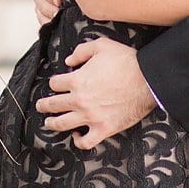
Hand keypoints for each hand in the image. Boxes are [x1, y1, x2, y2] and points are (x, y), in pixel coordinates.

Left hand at [35, 37, 154, 147]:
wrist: (147, 80)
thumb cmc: (126, 62)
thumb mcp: (101, 45)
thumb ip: (81, 51)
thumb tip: (69, 60)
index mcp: (77, 80)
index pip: (55, 84)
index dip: (54, 82)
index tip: (56, 83)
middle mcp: (80, 100)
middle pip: (53, 104)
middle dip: (44, 105)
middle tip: (40, 106)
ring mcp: (91, 116)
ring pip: (62, 124)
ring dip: (52, 123)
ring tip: (49, 123)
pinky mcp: (104, 128)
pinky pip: (86, 142)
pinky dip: (78, 141)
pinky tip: (76, 136)